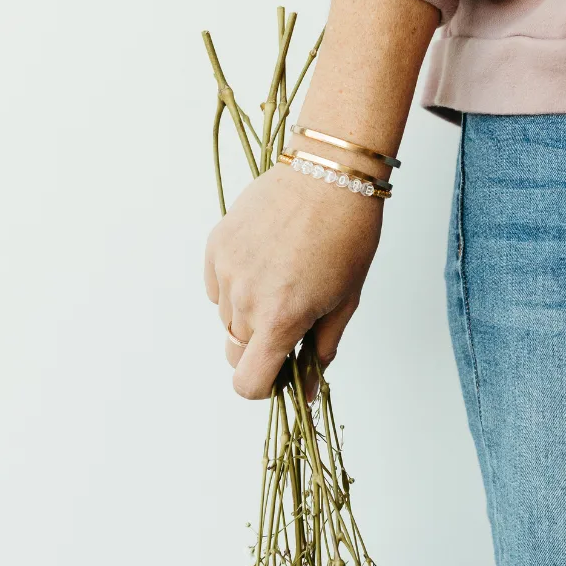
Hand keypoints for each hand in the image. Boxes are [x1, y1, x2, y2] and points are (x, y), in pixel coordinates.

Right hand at [204, 163, 382, 399]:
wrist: (329, 173)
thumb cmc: (348, 237)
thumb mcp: (344, 302)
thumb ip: (320, 352)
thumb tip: (305, 392)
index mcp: (280, 320)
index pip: (248, 383)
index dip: (264, 387)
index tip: (281, 373)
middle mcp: (246, 300)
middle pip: (237, 352)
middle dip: (261, 347)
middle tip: (291, 319)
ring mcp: (227, 271)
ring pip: (228, 319)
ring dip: (249, 314)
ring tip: (283, 279)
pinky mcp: (217, 246)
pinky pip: (217, 287)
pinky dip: (236, 286)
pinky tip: (265, 262)